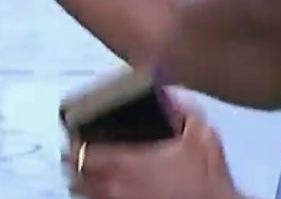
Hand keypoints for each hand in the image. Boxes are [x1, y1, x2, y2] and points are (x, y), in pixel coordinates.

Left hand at [64, 91, 240, 198]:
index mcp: (127, 163)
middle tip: (81, 149)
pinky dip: (96, 196)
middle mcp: (115, 188)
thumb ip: (182, 109)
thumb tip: (168, 92)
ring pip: (83, 195)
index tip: (79, 132)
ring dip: (83, 181)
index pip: (82, 153)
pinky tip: (110, 189)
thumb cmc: (206, 178)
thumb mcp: (202, 134)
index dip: (76, 141)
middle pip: (74, 177)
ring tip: (91, 170)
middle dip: (74, 162)